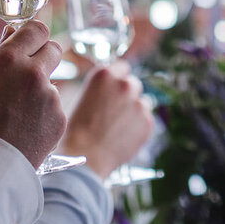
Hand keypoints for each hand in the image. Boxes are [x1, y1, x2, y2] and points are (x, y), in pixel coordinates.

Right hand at [0, 20, 65, 168]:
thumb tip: (13, 34)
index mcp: (9, 58)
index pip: (37, 29)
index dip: (34, 36)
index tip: (30, 44)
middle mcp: (33, 72)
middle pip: (54, 49)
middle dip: (44, 57)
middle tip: (30, 73)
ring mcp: (49, 97)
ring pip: (52, 83)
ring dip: (41, 91)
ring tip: (18, 115)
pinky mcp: (59, 119)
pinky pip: (55, 108)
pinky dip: (45, 115)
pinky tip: (26, 129)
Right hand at [61, 64, 154, 180]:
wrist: (86, 156)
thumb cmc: (77, 130)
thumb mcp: (82, 98)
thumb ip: (101, 88)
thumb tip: (110, 88)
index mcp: (105, 74)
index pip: (121, 67)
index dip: (117, 80)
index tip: (114, 90)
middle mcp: (124, 84)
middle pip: (133, 83)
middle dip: (126, 95)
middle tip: (115, 111)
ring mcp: (138, 102)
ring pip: (142, 101)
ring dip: (134, 109)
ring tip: (119, 126)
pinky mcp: (147, 121)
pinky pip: (146, 118)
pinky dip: (138, 125)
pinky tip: (124, 135)